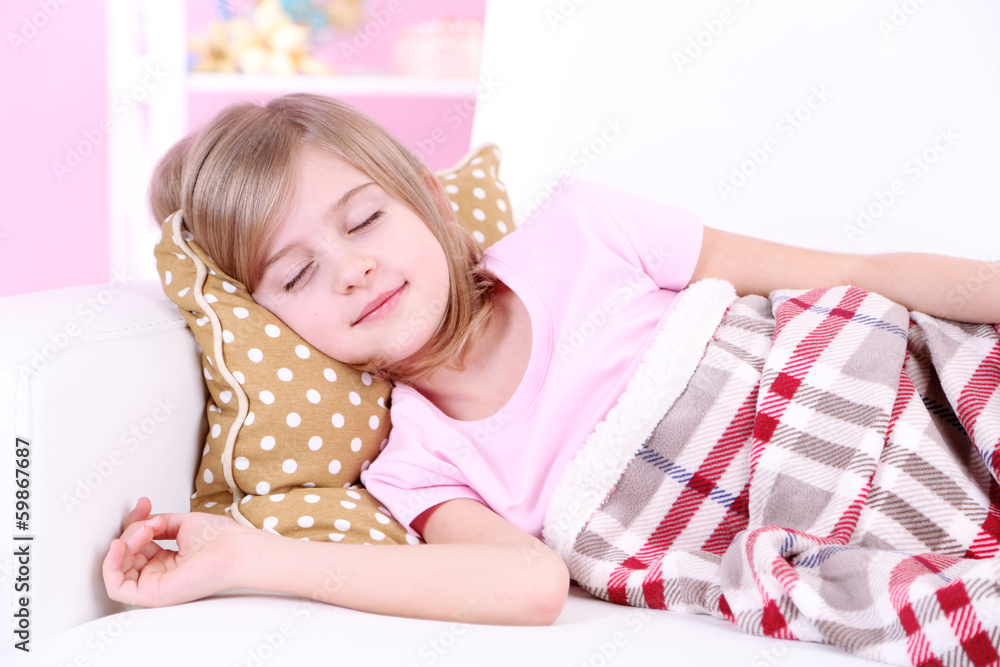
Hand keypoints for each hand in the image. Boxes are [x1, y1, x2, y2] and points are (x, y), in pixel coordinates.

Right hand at [102, 497, 250, 606]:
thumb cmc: (221, 540)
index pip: (137, 543)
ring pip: (119, 567)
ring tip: (147, 530)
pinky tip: (120, 546)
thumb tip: (143, 519)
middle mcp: (159, 574)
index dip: (135, 521)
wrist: (236, 550)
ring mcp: (155, 586)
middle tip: (152, 521)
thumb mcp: (183, 524)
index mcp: (166, 561)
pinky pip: (116, 587)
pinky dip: (111, 565)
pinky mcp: (152, 595)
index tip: (145, 503)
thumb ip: (158, 524)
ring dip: (126, 542)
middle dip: (132, 530)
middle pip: (126, 553)